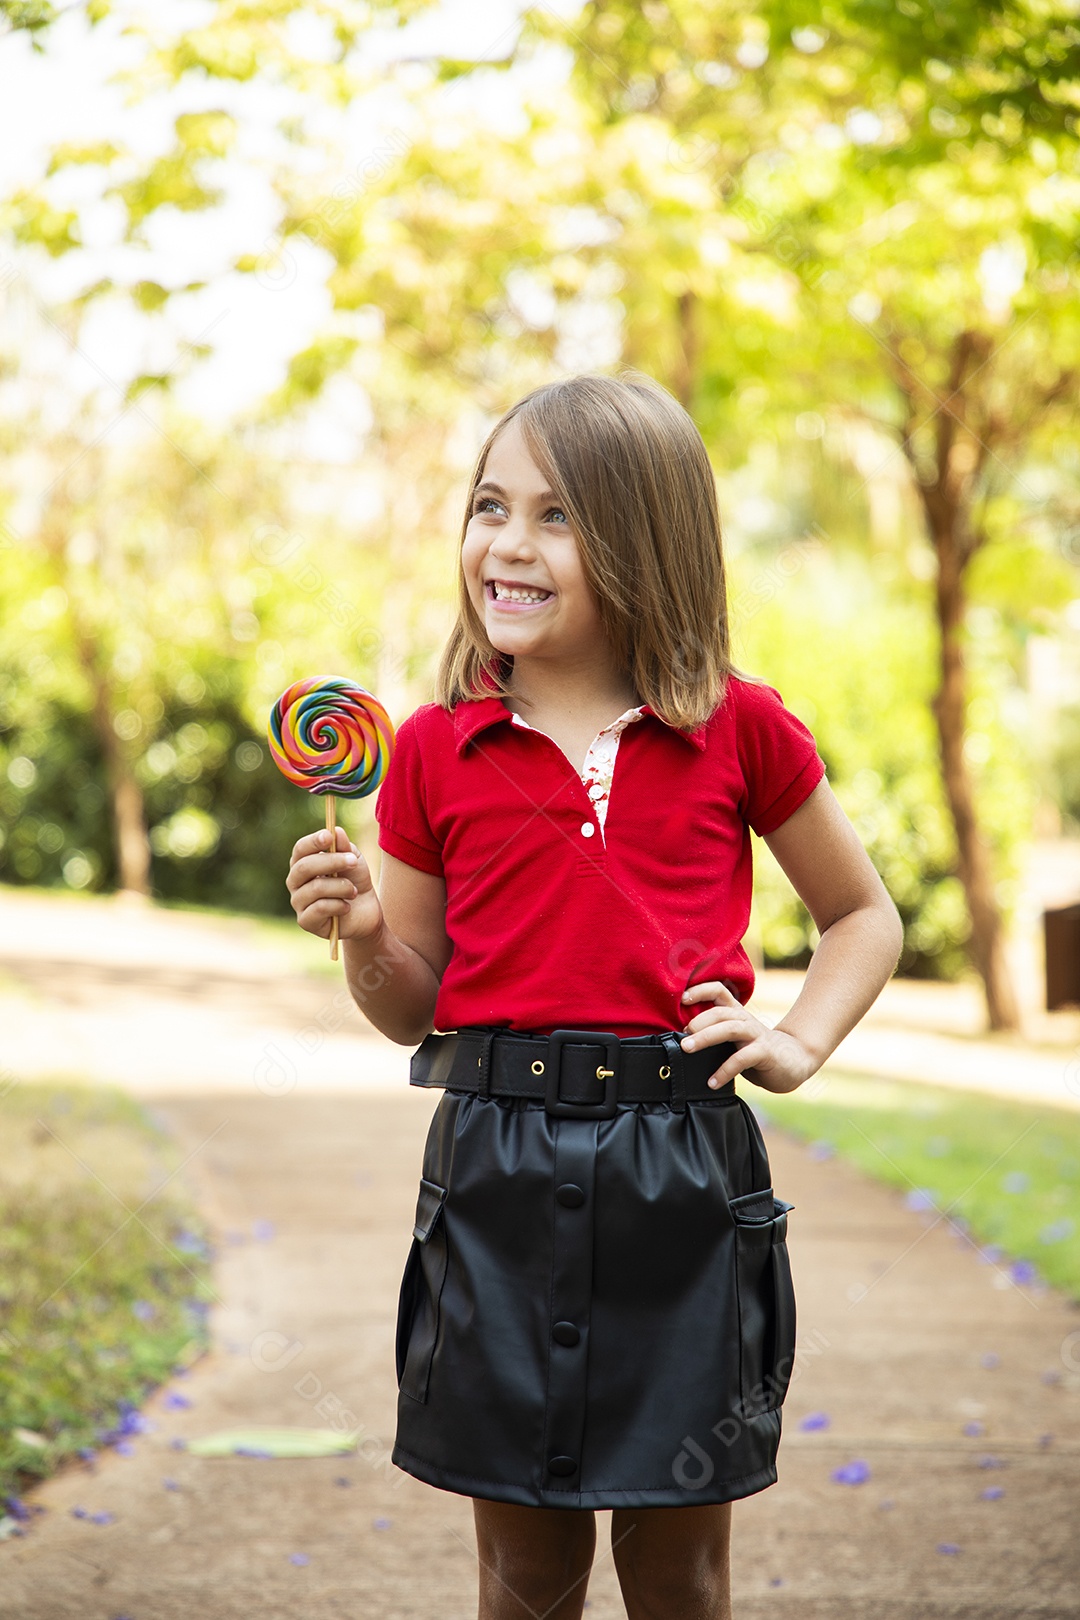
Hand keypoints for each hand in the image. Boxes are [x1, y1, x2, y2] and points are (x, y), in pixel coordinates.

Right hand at [286, 826, 383, 944]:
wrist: (365, 914)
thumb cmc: (355, 882)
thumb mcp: (354, 861)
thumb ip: (345, 847)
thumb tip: (336, 831)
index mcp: (303, 863)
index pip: (300, 849)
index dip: (312, 842)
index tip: (328, 836)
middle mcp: (295, 882)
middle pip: (304, 867)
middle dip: (331, 862)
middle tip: (353, 861)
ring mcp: (298, 902)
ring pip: (315, 888)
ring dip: (341, 887)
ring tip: (354, 891)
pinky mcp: (305, 921)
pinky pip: (319, 908)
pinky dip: (339, 905)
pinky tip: (346, 907)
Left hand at [679, 981, 817, 1093]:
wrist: (795, 1061)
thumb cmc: (759, 1052)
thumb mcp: (736, 1040)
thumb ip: (716, 1036)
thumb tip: (683, 1042)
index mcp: (737, 1014)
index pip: (719, 992)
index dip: (701, 990)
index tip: (682, 998)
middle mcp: (746, 1020)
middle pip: (720, 1012)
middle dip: (698, 1021)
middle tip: (681, 1037)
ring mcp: (757, 1035)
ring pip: (729, 1028)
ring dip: (705, 1038)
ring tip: (687, 1049)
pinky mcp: (765, 1053)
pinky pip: (742, 1058)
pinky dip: (724, 1070)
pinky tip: (712, 1082)